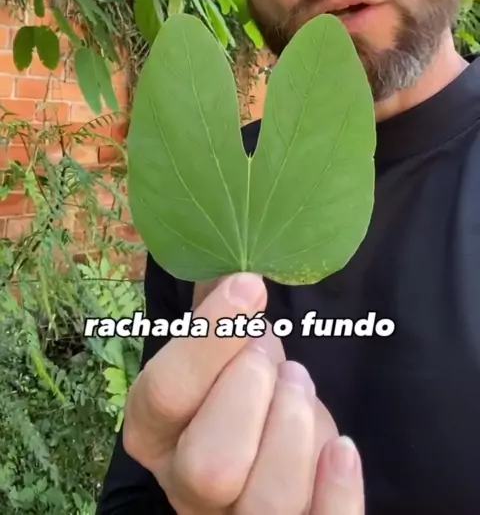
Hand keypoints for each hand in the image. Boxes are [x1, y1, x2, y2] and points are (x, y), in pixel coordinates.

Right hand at [123, 273, 363, 513]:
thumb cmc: (239, 376)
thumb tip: (235, 258)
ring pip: (265, 506)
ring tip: (301, 388)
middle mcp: (183, 486)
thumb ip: (216, 306)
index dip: (211, 337)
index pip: (164, 392)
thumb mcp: (218, 342)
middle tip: (274, 354)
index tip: (251, 286)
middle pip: (210, 467)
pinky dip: (337, 490)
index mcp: (152, 430)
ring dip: (295, 431)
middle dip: (253, 393)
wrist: (267, 428)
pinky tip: (343, 446)